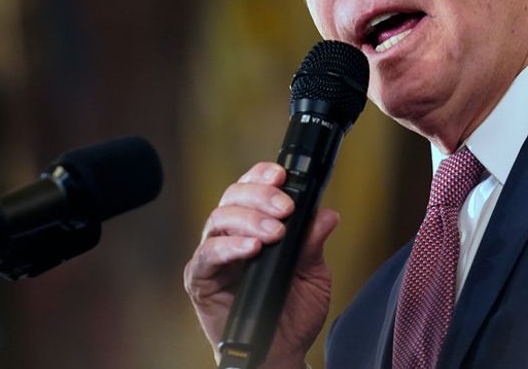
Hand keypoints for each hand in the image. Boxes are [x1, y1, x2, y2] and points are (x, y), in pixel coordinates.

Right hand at [183, 162, 339, 366]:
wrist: (281, 353)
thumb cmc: (293, 313)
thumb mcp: (313, 274)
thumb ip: (313, 244)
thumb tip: (326, 215)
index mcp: (255, 226)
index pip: (251, 188)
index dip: (262, 176)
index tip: (282, 175)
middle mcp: (231, 235)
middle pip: (233, 197)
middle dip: (260, 195)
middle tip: (285, 209)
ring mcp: (214, 257)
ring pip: (219, 219)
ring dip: (249, 220)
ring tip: (274, 232)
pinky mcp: (202, 280)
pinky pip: (207, 255)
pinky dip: (229, 247)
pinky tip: (251, 248)